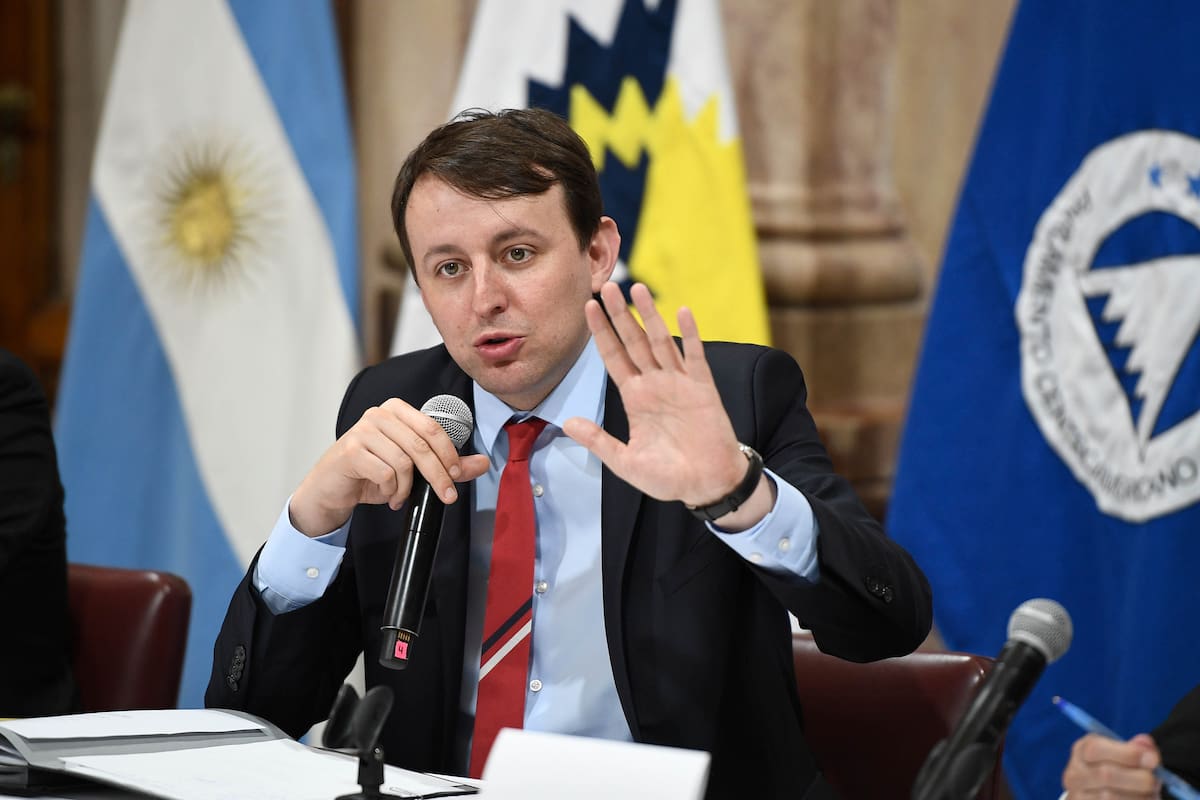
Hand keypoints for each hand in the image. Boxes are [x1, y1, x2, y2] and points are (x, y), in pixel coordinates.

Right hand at [289, 398, 489, 536]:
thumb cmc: (372, 474)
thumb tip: (483, 462)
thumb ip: (447, 465)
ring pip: (404, 461)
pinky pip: (386, 473)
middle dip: (439, 475)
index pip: (433, 428)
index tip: (456, 476)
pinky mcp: (351, 450)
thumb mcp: (413, 470)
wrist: (332, 489)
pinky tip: (387, 495)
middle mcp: (379, 414)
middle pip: (421, 445)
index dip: (449, 453)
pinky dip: (391, 490)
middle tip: (447, 496)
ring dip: (407, 487)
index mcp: (397, 411)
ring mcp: (363, 430)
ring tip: (401, 496)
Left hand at [563, 282, 773, 529]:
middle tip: (606, 286)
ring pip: (661, 341)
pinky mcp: (703, 388)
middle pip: (633, 341)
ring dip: (649, 315)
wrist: (707, 485)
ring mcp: (679, 383)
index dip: (601, 333)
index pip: (613, 357)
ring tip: (637, 289)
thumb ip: (598, 441)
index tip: (587, 308)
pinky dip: (689, 334)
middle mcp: (655, 384)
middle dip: (620, 315)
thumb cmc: (668, 477)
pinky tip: (681, 312)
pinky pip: (695, 357)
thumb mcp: (625, 462)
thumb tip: (567, 423)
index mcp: (635, 398)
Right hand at [1062, 732, 1161, 797]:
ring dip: (1139, 797)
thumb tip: (1146, 746)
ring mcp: (1078, 796)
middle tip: (1156, 781)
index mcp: (1082, 751)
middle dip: (1139, 779)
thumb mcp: (1125, 756)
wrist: (1103, 795)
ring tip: (1150, 794)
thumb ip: (1137, 748)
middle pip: (1106, 775)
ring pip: (1111, 798)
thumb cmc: (1119, 772)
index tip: (1153, 759)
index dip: (1127, 753)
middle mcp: (1075, 774)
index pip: (1096, 748)